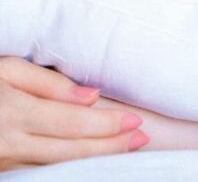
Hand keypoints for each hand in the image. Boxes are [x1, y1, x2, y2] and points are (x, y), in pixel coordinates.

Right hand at [0, 57, 149, 170]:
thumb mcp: (6, 68)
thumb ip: (49, 83)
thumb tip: (91, 97)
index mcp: (13, 112)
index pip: (72, 123)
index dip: (106, 125)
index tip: (134, 121)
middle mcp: (10, 143)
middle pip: (71, 151)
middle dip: (110, 147)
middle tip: (142, 139)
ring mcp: (5, 162)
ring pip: (59, 167)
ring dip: (96, 160)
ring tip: (127, 150)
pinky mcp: (3, 171)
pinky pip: (43, 171)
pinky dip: (72, 166)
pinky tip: (92, 160)